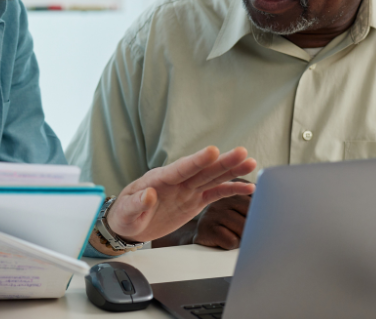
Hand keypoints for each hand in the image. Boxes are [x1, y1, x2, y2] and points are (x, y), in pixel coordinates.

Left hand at [105, 146, 256, 244]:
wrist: (129, 225)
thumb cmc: (124, 215)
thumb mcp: (126, 212)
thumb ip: (136, 203)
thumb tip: (148, 194)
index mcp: (160, 179)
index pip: (181, 168)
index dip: (197, 160)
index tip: (212, 151)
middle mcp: (178, 181)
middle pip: (203, 170)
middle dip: (223, 161)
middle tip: (241, 152)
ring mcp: (188, 190)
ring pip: (213, 177)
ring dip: (232, 170)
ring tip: (251, 163)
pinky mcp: (195, 201)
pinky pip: (216, 193)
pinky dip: (231, 189)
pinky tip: (248, 187)